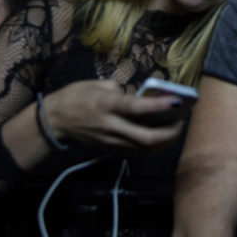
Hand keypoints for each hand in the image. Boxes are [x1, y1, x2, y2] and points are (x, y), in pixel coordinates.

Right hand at [43, 78, 186, 151]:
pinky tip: (161, 138)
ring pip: (144, 149)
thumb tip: (139, 96)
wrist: (54, 121)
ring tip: (175, 130)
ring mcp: (111, 141)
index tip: (177, 100)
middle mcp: (112, 126)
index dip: (160, 105)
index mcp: (108, 105)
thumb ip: (120, 90)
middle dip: (169, 133)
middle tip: (181, 122)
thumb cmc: (76, 96)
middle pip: (146, 138)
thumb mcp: (97, 85)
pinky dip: (152, 147)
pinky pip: (136, 152)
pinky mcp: (110, 149)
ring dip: (164, 142)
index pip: (138, 108)